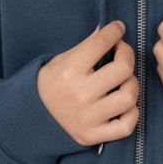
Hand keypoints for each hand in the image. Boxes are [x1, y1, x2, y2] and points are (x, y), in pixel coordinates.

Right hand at [37, 21, 139, 145]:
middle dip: (127, 55)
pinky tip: (124, 105)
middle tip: (121, 53)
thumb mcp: (61, 60)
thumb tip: (106, 28)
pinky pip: (126, 126)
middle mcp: (79, 94)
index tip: (118, 29)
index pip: (100, 43)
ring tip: (123, 81)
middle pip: (123, 68)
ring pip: (128, 97)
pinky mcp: (92, 135)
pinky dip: (131, 114)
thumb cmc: (50, 84)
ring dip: (131, 85)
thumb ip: (86, 45)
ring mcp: (87, 117)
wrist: (31, 117)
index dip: (115, 31)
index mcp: (69, 71)